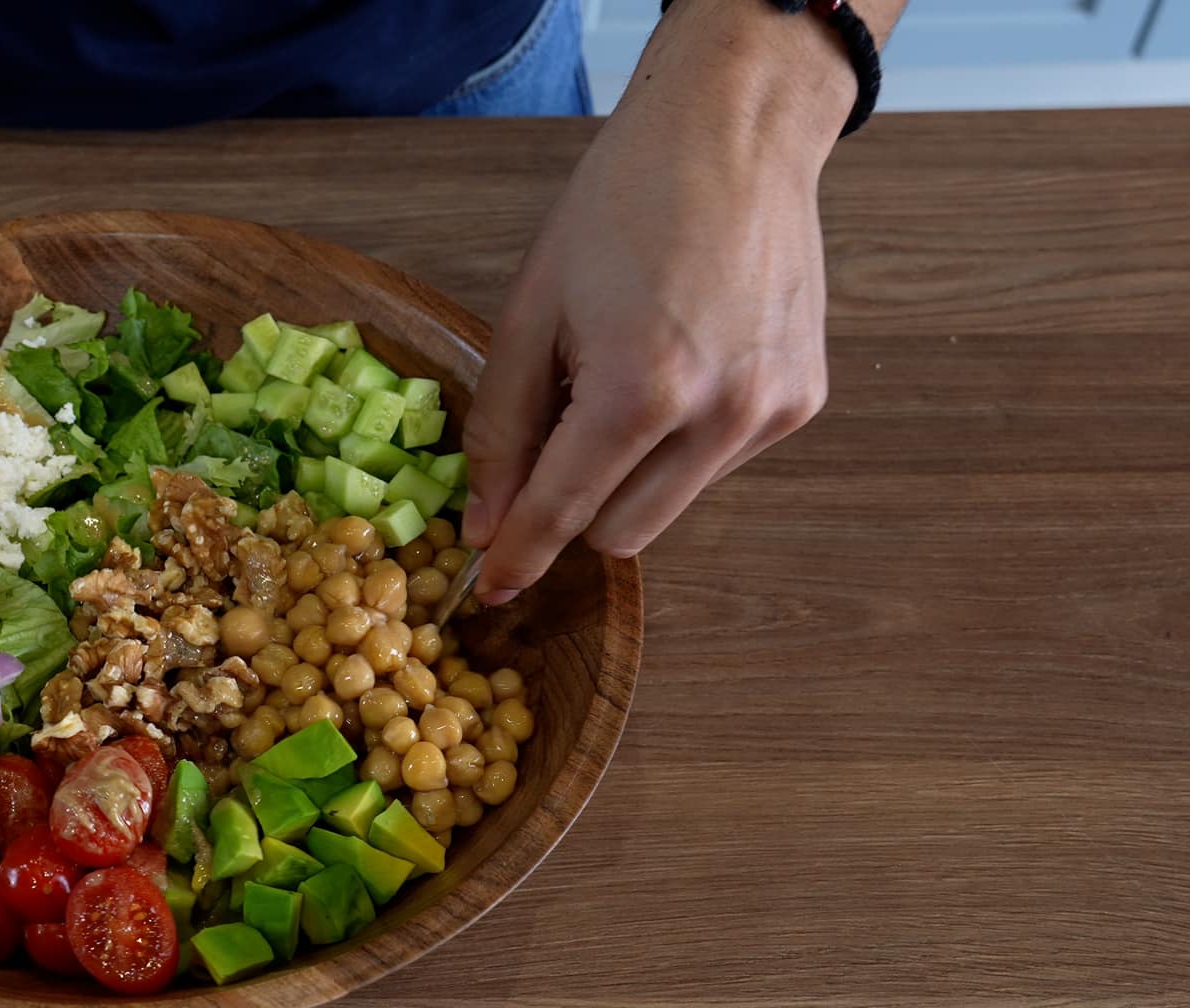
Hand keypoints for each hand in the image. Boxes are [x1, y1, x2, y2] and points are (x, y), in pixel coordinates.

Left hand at [462, 12, 849, 599]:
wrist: (734, 135)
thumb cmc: (618, 209)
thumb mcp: (530, 313)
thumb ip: (503, 429)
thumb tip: (487, 524)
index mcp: (642, 391)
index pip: (564, 513)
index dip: (518, 555)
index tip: (485, 590)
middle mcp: (720, 416)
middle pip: (620, 533)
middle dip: (574, 507)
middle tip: (556, 432)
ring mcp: (772, 413)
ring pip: (671, 505)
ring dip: (630, 474)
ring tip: (626, 376)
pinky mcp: (803, 402)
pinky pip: (717, 465)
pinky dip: (681, 441)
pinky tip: (679, 362)